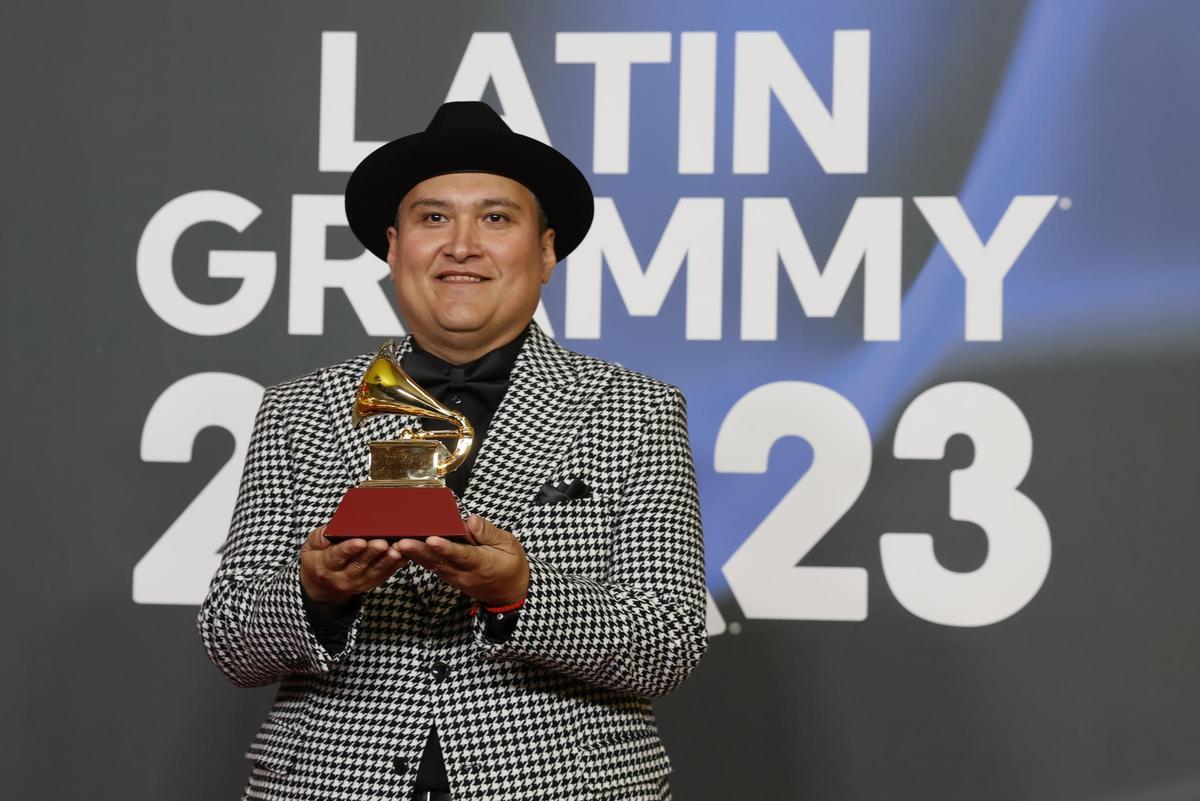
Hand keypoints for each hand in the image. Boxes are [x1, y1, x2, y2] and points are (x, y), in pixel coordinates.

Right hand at [299, 525, 408, 604]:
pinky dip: (395, 566)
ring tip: (398, 549)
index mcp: (325, 565)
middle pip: (360, 564)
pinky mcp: (370, 584)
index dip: (349, 549)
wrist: (321, 587)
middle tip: (383, 542)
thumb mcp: (309, 548)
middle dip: (373, 553)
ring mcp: (357, 583)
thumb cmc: (317, 560)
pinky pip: (384, 575)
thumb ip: (317, 538)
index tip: (361, 541)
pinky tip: (404, 556)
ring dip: (388, 560)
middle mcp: (342, 577)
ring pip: (375, 571)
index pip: (337, 557)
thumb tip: (327, 533)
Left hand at [396, 515, 529, 607]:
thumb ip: (488, 533)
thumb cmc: (511, 565)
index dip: (446, 548)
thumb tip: (470, 521)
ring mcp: (455, 578)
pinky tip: (404, 549)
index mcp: (483, 564)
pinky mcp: (449, 578)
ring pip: (432, 565)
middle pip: (440, 562)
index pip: (462, 555)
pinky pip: (432, 567)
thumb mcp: (509, 545)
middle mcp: (465, 574)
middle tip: (402, 542)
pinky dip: (418, 558)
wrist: (510, 593)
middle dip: (420, 551)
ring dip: (414, 555)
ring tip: (396, 544)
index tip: (432, 539)